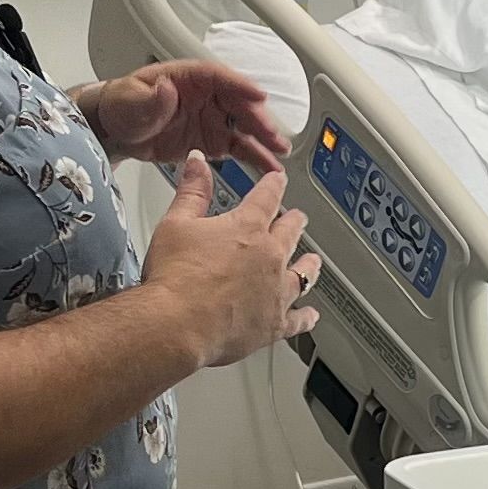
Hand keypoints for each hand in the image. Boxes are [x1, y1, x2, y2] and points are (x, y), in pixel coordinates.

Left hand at [76, 59, 285, 171]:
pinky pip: (238, 148)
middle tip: (272, 134)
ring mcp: (212, 119)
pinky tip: (268, 167)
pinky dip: (254, 157)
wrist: (116, 131)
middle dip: (258, 119)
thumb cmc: (123, 105)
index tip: (258, 96)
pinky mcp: (212, 141)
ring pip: (244, 127)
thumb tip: (166, 89)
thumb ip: (150, 97)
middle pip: (239, 104)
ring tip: (279, 151)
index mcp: (189, 78)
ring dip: (263, 139)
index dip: (240, 86)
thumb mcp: (130, 98)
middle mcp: (207, 97)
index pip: (220, 78)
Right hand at [139, 155, 316, 370]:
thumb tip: (197, 163)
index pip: (267, 197)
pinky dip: (306, 316)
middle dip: (294, 222)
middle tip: (297, 218)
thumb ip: (191, 191)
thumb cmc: (175, 278)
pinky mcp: (274, 324)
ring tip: (313, 261)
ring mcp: (276, 292)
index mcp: (247, 228)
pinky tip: (310, 315)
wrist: (178, 325)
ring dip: (309, 265)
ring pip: (303, 273)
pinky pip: (299, 319)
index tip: (278, 180)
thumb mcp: (176, 223)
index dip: (274, 185)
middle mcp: (270, 257)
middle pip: (290, 233)